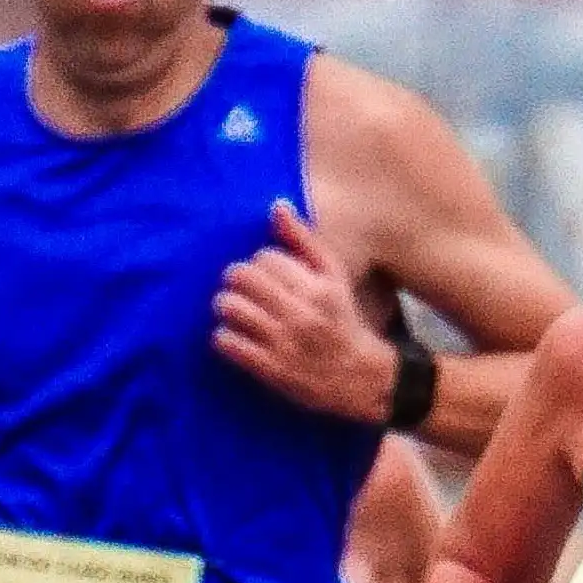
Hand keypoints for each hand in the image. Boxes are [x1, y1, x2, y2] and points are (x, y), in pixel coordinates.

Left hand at [212, 204, 400, 423]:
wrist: (358, 376)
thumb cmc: (340, 319)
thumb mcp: (333, 276)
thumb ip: (305, 240)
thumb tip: (277, 206)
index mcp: (317, 287)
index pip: (266, 258)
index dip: (260, 263)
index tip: (265, 274)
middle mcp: (301, 313)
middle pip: (242, 278)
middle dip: (236, 280)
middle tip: (241, 288)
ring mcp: (284, 342)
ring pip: (231, 307)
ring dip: (227, 306)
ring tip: (235, 310)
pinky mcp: (270, 368)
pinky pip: (228, 342)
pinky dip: (224, 337)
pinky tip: (234, 337)